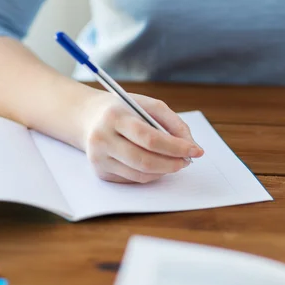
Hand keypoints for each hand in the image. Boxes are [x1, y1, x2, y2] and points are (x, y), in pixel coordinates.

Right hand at [80, 90, 203, 182]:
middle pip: (144, 160)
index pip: (149, 138)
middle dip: (172, 163)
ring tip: (176, 162)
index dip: (175, 147)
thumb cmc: (124, 110)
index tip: (195, 150)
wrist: (89, 117)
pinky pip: (133, 179)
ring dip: (164, 171)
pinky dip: (151, 174)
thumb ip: (173, 122)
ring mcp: (99, 158)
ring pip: (140, 174)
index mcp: (114, 117)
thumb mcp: (148, 105)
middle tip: (187, 161)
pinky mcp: (100, 172)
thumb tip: (191, 146)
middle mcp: (102, 139)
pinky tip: (157, 165)